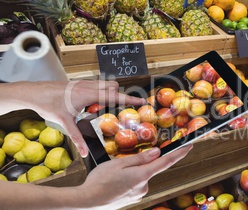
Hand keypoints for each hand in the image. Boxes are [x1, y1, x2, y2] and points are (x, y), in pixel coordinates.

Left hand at [5, 80, 145, 156]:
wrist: (33, 92)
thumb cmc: (48, 105)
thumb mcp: (64, 123)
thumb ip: (77, 138)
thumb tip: (85, 154)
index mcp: (89, 94)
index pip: (115, 96)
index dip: (130, 99)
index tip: (142, 100)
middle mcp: (89, 86)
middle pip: (113, 88)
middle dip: (116, 98)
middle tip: (107, 111)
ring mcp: (84, 83)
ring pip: (105, 85)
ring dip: (106, 96)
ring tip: (93, 110)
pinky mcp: (80, 83)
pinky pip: (97, 86)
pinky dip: (98, 95)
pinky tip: (86, 106)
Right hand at [77, 144, 192, 208]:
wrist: (87, 202)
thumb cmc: (100, 181)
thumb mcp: (119, 164)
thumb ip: (140, 158)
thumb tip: (157, 152)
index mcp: (143, 175)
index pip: (166, 161)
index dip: (179, 153)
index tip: (189, 146)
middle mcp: (144, 186)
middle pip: (148, 169)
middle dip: (137, 164)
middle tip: (119, 166)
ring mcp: (138, 194)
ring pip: (139, 177)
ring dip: (129, 174)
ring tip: (111, 176)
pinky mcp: (131, 199)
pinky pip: (133, 185)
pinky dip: (126, 182)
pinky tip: (113, 183)